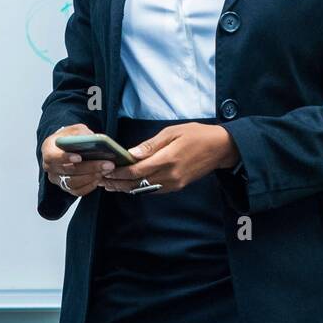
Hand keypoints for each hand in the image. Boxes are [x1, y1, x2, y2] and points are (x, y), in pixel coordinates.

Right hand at [41, 123, 114, 198]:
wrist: (66, 147)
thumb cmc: (71, 137)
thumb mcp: (75, 129)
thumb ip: (82, 134)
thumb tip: (95, 141)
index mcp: (48, 149)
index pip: (52, 156)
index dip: (64, 158)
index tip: (79, 157)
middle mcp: (49, 166)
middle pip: (67, 170)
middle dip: (89, 168)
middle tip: (108, 164)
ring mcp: (56, 178)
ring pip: (72, 183)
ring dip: (91, 177)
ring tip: (106, 170)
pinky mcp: (64, 187)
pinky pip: (76, 191)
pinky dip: (89, 186)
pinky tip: (100, 178)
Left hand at [101, 123, 237, 194]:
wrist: (220, 148)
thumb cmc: (197, 135)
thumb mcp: (172, 132)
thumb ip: (151, 145)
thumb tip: (131, 153)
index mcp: (167, 159)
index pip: (137, 171)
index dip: (119, 173)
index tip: (106, 171)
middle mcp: (169, 175)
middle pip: (137, 183)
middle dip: (118, 183)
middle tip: (102, 181)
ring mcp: (174, 183)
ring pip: (144, 189)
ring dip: (126, 188)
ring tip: (111, 185)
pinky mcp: (178, 186)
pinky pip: (154, 190)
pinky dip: (139, 188)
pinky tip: (130, 185)